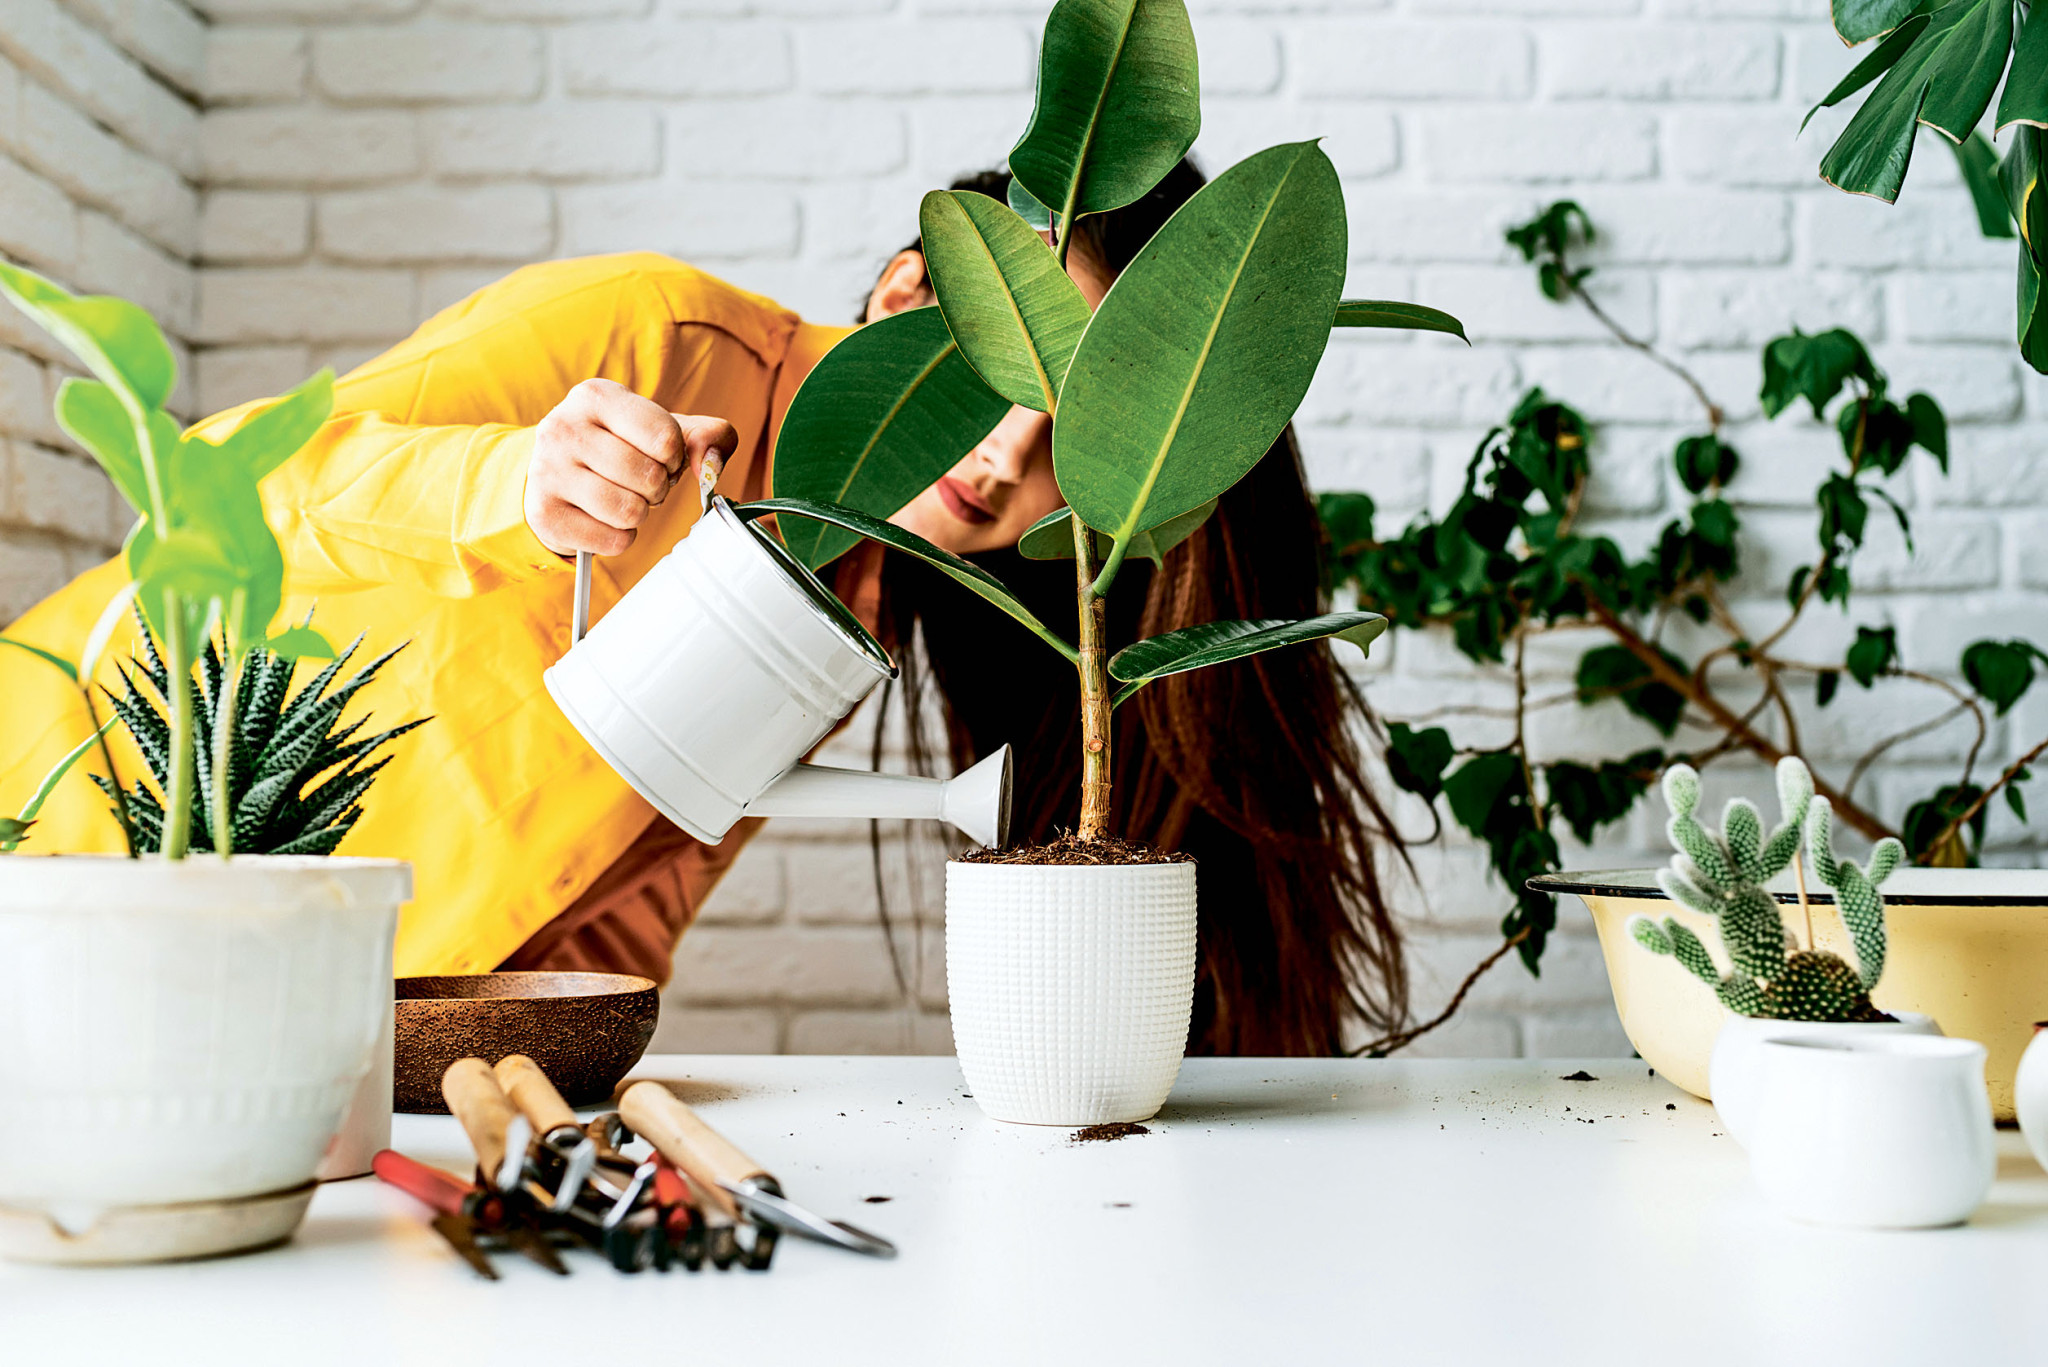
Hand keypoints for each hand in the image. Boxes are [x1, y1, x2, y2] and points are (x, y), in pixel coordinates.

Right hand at [525, 378, 736, 556]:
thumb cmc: (619, 446)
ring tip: (624, 499)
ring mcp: (547, 471)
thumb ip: (708, 436)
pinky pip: (612, 540)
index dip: (675, 458)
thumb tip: (710, 463)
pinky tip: (606, 519)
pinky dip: (621, 538)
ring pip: (630, 511)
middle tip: (641, 483)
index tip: (662, 458)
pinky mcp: (544, 514)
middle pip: (649, 477)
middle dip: (658, 488)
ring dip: (639, 514)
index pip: (665, 437)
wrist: (554, 473)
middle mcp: (563, 427)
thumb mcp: (663, 429)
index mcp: (597, 395)